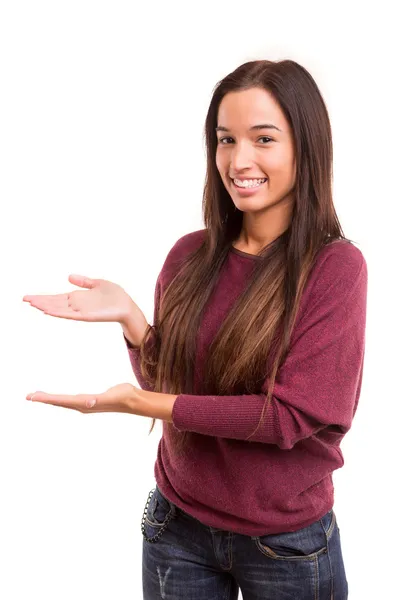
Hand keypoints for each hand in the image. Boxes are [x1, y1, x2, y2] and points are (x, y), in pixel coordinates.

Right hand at [23, 274, 143, 326]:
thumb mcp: (98, 283)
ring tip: (32, 304)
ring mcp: (81, 311)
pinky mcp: (87, 316)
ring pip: (59, 309)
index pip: (57, 298)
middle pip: (54, 303)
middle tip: (24, 299)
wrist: (128, 306)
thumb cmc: (116, 296)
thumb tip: (68, 276)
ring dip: (46, 306)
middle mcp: (77, 305)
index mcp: (78, 298)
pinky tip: (48, 311)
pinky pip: (70, 315)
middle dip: (40, 301)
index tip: (30, 297)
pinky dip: (59, 313)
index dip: (44, 297)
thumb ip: (83, 281)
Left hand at [26, 383, 138, 413]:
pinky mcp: (89, 401)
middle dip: (44, 399)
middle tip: (28, 396)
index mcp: (84, 403)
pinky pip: (70, 400)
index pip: (60, 401)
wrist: (133, 401)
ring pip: (63, 402)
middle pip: (58, 402)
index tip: (32, 397)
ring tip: (39, 396)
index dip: (46, 398)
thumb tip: (89, 402)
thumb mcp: (110, 396)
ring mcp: (85, 404)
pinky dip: (61, 399)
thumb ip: (98, 400)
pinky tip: (60, 398)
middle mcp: (82, 405)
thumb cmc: (123, 396)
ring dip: (51, 399)